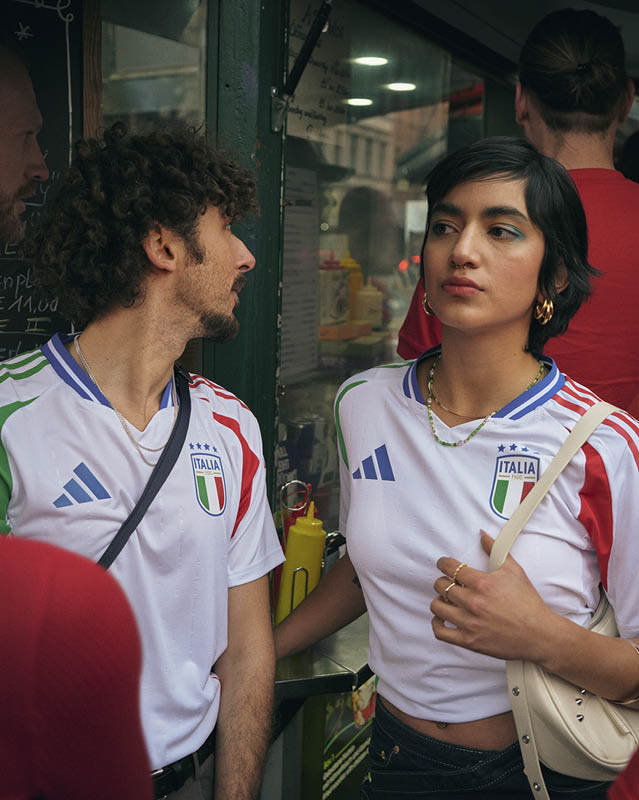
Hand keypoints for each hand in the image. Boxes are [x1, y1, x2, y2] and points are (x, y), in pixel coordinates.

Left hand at [430, 531, 556, 662]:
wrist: (539, 634)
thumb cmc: (528, 603)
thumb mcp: (514, 570)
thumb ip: (495, 550)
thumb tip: (482, 534)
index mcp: (482, 583)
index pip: (449, 567)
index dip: (443, 563)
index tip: (443, 564)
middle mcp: (473, 602)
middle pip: (441, 585)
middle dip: (443, 581)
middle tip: (449, 582)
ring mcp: (469, 623)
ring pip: (437, 606)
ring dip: (439, 600)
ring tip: (446, 599)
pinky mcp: (469, 641)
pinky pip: (440, 631)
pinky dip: (436, 623)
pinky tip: (442, 618)